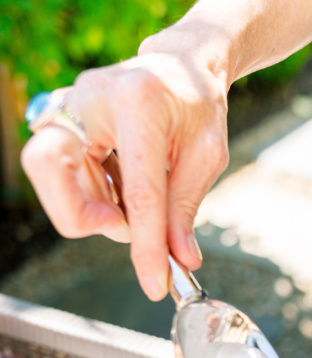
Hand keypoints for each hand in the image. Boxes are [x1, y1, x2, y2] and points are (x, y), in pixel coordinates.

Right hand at [21, 38, 228, 300]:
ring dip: (94, 207)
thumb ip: (185, 209)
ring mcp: (69, 106)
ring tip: (134, 202)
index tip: (155, 284)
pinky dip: (92, 195)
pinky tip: (120, 184)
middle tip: (120, 226)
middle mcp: (91, 97)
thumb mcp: (206, 156)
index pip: (138, 193)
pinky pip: (62, 176)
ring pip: (54, 179)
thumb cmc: (196, 105)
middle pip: (49, 169)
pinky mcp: (62, 121)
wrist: (180, 64)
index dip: (146, 246)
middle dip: (79, 215)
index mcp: (139, 103)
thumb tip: (180, 261)